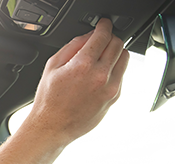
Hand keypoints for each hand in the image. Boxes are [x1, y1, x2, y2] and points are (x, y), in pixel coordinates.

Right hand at [25, 18, 129, 145]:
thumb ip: (72, 47)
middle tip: (101, 41)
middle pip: (118, 44)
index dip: (104, 26)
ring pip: (124, 58)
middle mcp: (100, 76)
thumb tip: (88, 36)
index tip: (104, 24)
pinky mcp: (114, 97)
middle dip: (110, 38)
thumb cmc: (49, 101)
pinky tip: (99, 76)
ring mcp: (110, 87)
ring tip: (102, 58)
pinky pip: (121, 75)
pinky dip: (114, 70)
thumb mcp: (52, 67)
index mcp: (83, 65)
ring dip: (116, 53)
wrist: (52, 127)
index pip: (103, 36)